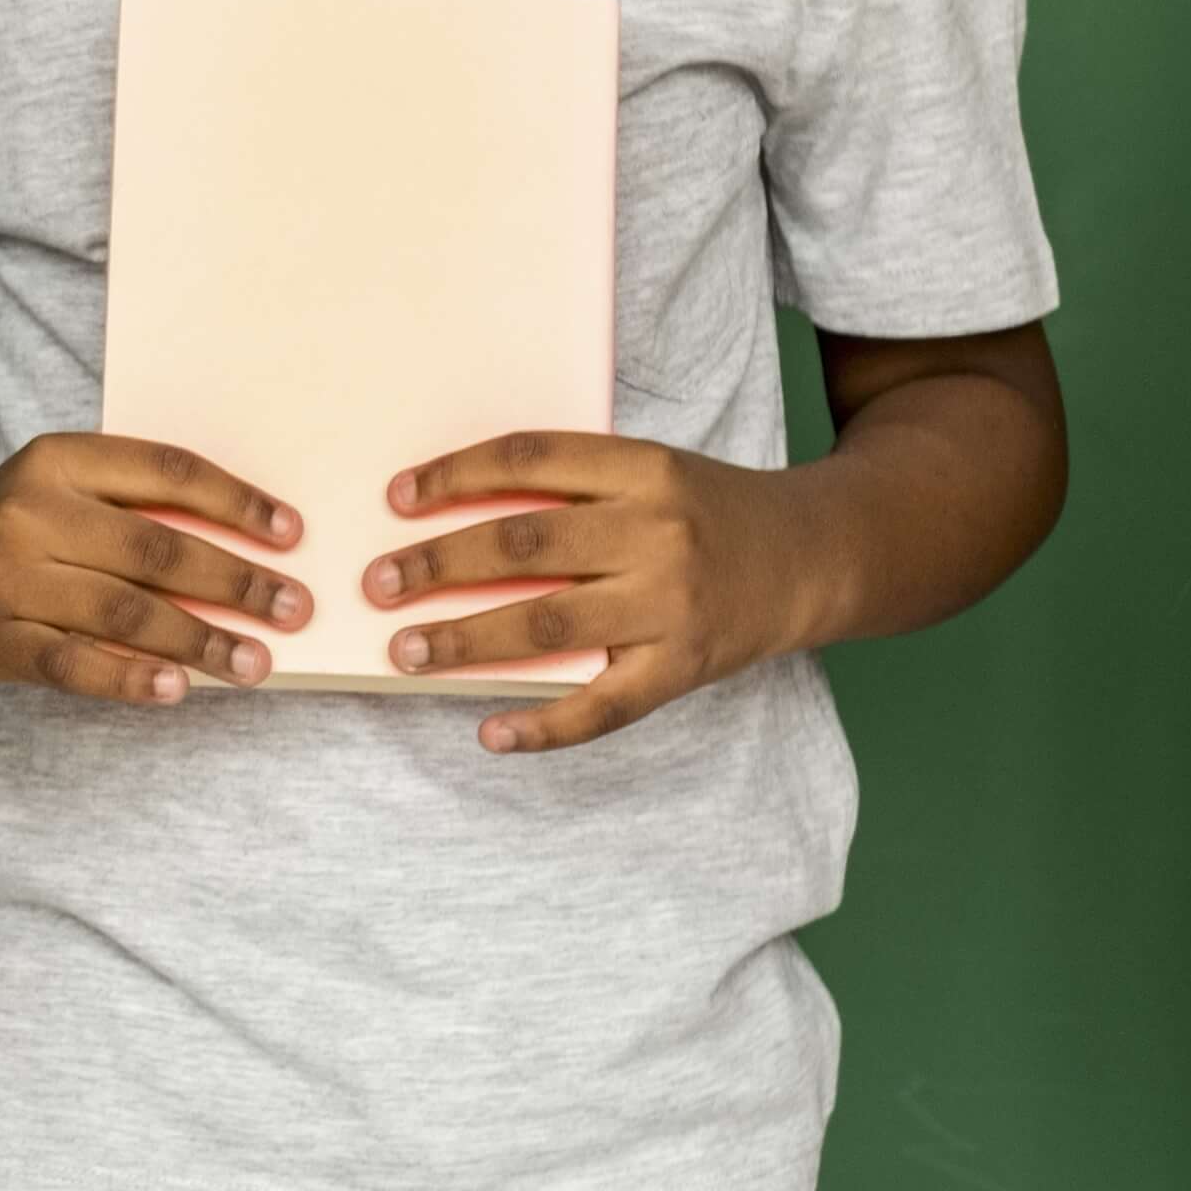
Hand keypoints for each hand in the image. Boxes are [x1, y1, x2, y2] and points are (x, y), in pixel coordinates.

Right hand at [0, 433, 300, 702]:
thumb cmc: (19, 521)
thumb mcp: (64, 483)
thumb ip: (136, 502)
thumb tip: (247, 547)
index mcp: (59, 459)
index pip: (165, 472)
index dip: (235, 502)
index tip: (291, 533)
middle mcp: (30, 515)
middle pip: (154, 549)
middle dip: (235, 581)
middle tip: (293, 607)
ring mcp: (9, 582)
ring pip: (123, 613)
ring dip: (200, 641)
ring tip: (254, 661)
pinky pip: (75, 665)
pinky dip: (131, 679)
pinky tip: (179, 688)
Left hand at [358, 434, 840, 752]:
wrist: (814, 556)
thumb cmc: (708, 511)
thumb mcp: (651, 472)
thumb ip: (573, 487)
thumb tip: (454, 514)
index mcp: (642, 468)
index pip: (529, 458)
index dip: (456, 475)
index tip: (396, 497)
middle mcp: (656, 531)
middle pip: (525, 544)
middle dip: (438, 564)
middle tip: (376, 583)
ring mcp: (671, 604)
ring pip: (549, 624)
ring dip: (466, 639)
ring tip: (405, 650)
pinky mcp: (682, 666)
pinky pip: (603, 706)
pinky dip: (543, 726)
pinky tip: (490, 732)